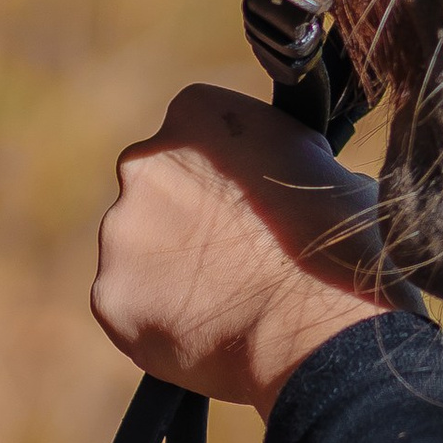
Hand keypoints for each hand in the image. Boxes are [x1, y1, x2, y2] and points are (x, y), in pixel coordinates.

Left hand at [92, 84, 406, 415]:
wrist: (314, 317)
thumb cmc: (333, 235)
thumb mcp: (318, 161)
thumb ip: (273, 158)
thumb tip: (278, 176)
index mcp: (196, 113)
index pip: (194, 132)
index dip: (221, 172)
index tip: (244, 202)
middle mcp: (145, 161)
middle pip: (155, 188)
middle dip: (184, 217)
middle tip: (230, 255)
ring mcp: (120, 230)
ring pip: (138, 249)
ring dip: (169, 269)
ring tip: (224, 300)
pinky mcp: (109, 295)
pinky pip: (130, 305)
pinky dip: (158, 318)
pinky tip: (205, 329)